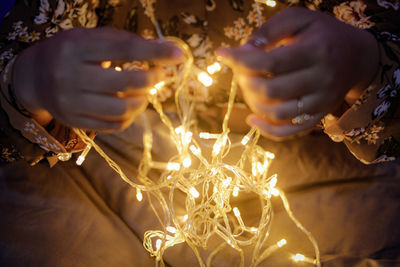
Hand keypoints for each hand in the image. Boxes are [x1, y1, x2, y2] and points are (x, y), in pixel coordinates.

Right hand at [13, 27, 181, 130]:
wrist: (33, 77)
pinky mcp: (74, 122)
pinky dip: (131, 115)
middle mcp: (68, 76)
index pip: (123, 49)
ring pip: (122, 109)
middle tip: (159, 75)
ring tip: (145, 91)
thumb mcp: (91, 38)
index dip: (154, 53)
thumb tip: (165, 48)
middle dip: (151, 79)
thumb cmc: (71, 53)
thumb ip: (124, 42)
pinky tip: (132, 104)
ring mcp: (70, 103)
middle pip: (125, 82)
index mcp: (75, 48)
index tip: (178, 55)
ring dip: (143, 100)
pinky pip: (114, 125)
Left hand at [217, 7, 378, 138]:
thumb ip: (271, 30)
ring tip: (249, 86)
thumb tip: (243, 51)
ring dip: (252, 102)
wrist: (357, 56)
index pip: (270, 63)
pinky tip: (252, 118)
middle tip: (241, 69)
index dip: (241, 60)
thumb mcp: (300, 19)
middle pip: (271, 90)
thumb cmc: (322, 34)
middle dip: (245, 80)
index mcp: (316, 51)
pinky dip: (266, 129)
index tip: (223, 54)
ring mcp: (321, 102)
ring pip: (277, 113)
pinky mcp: (318, 116)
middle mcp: (321, 80)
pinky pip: (289, 132)